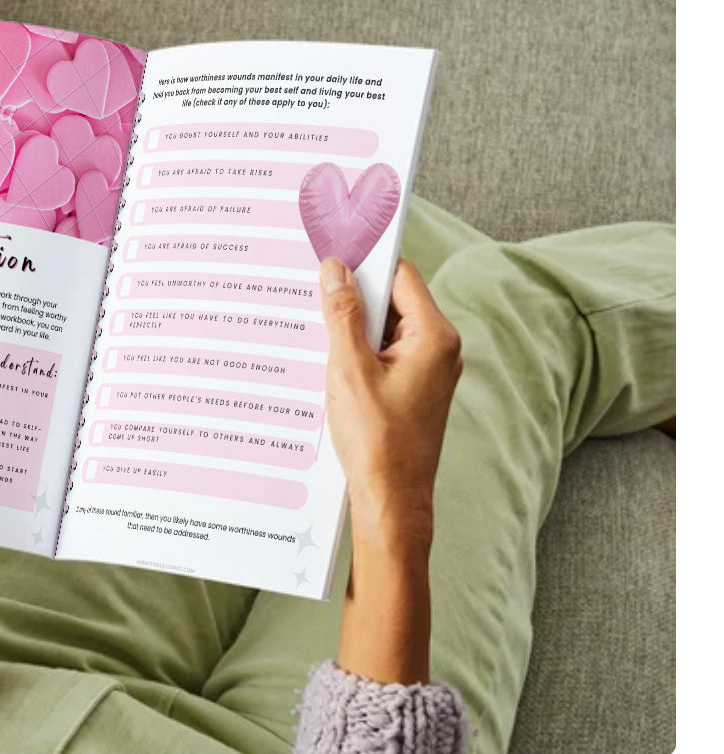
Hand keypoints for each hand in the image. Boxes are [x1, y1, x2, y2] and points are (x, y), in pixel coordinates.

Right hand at [320, 257, 462, 553]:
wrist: (391, 502)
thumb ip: (342, 316)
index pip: (400, 276)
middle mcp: (439, 350)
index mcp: (434, 338)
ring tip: (316, 333)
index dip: (366, 261)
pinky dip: (357, 353)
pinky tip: (328, 363)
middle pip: (392, 301)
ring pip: (385, 330)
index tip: (333, 251)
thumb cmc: (376, 442)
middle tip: (313, 292)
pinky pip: (383, 355)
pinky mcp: (413, 391)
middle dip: (353, 297)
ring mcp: (428, 372)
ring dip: (351, 328)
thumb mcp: (349, 370)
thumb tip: (335, 271)